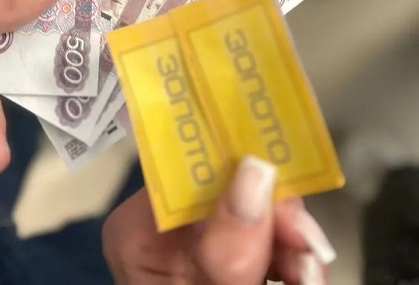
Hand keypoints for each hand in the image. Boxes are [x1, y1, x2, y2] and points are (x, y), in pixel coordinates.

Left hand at [103, 156, 334, 284]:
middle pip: (232, 198)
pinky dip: (292, 269)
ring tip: (310, 271)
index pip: (191, 176)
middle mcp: (166, 237)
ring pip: (259, 229)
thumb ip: (225, 248)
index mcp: (138, 234)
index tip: (282, 193)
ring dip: (294, 250)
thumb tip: (255, 173)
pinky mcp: (232, 274)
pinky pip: (269, 258)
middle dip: (277, 222)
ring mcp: (200, 258)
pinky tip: (304, 277)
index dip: (241, 177)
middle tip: (308, 251)